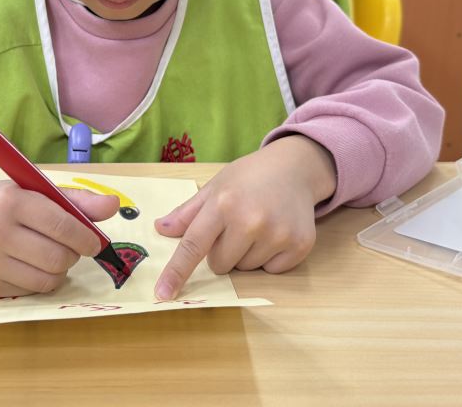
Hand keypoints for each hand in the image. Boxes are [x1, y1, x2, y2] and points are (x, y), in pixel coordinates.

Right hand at [0, 178, 118, 296]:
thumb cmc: (6, 202)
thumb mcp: (38, 191)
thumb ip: (77, 200)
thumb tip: (113, 206)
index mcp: (11, 201)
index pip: (62, 225)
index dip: (86, 237)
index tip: (94, 242)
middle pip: (58, 257)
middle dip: (73, 255)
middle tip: (70, 247)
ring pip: (48, 280)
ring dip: (61, 271)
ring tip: (53, 256)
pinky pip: (32, 291)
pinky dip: (42, 281)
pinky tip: (32, 265)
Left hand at [153, 136, 336, 299]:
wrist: (294, 168)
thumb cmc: (249, 177)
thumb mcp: (215, 187)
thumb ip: (188, 212)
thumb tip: (161, 229)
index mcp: (223, 204)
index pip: (193, 245)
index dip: (176, 271)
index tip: (163, 293)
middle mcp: (250, 220)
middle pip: (220, 265)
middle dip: (222, 251)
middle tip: (236, 226)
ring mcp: (278, 234)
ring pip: (246, 270)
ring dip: (247, 255)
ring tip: (258, 226)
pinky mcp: (299, 245)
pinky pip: (272, 271)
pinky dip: (270, 258)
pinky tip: (276, 232)